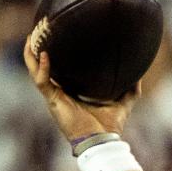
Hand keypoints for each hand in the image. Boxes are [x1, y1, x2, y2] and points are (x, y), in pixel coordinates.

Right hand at [24, 40, 138, 140]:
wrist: (102, 141)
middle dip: (36, 48)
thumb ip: (131, 88)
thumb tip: (140, 71)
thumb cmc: (109, 126)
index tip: (55, 34)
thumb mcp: (123, 102)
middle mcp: (59, 91)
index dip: (54, 53)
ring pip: (35, 71)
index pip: (58, 69)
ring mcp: (54, 96)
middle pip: (41, 66)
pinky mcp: (53, 101)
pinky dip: (41, 68)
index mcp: (71, 90)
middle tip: (39, 28)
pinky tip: (44, 54)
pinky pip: (42, 82)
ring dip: (30, 54)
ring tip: (31, 36)